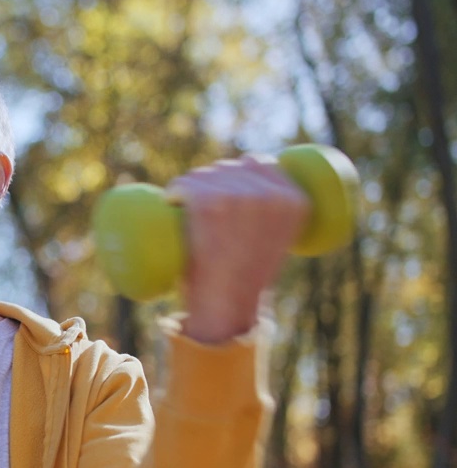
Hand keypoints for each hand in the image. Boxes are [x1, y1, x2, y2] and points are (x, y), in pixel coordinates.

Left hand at [172, 155, 309, 343]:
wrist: (225, 304)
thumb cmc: (245, 278)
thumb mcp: (275, 240)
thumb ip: (271, 213)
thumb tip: (250, 187)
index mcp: (296, 201)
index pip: (261, 163)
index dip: (237, 173)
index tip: (225, 189)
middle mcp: (271, 195)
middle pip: (229, 167)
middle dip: (212, 184)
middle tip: (203, 213)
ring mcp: (240, 197)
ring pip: (205, 175)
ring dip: (192, 189)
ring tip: (190, 216)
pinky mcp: (210, 202)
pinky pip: (184, 184)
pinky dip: (174, 192)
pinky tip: (173, 204)